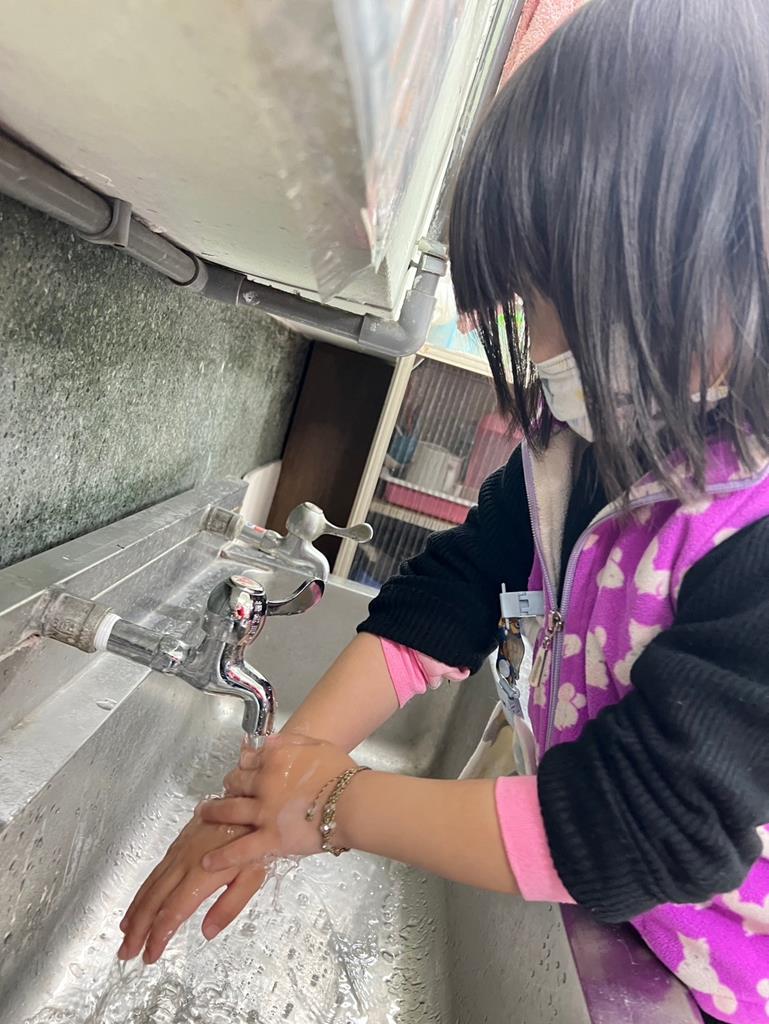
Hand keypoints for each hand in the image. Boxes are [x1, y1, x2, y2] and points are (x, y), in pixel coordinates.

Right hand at [118, 815, 264, 963]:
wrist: (249, 800)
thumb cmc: (255, 840)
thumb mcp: (253, 876)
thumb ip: (230, 905)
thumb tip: (207, 932)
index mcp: (201, 874)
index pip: (172, 911)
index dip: (158, 936)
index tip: (150, 956)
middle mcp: (184, 862)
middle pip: (154, 900)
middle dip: (138, 929)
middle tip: (126, 952)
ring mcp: (179, 851)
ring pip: (150, 885)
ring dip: (135, 911)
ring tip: (125, 933)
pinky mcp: (179, 842)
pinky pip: (155, 870)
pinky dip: (142, 890)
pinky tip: (138, 902)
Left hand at [198, 732, 356, 871]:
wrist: (353, 803)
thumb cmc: (341, 773)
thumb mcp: (317, 745)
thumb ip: (290, 742)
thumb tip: (269, 742)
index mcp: (276, 757)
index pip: (250, 758)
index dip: (245, 764)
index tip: (243, 768)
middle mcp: (264, 782)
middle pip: (237, 781)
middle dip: (230, 785)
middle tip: (226, 789)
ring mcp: (264, 812)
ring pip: (230, 810)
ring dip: (214, 812)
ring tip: (203, 814)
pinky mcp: (270, 838)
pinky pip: (241, 849)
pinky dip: (223, 855)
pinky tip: (207, 860)